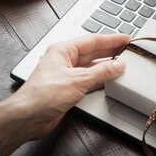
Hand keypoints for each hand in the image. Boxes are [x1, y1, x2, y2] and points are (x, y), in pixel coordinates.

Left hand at [0, 33, 130, 155]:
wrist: (28, 117)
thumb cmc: (43, 95)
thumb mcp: (79, 80)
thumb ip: (102, 72)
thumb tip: (118, 65)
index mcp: (63, 50)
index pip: (92, 40)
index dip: (111, 39)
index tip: (126, 39)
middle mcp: (63, 60)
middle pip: (92, 52)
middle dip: (110, 51)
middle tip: (127, 49)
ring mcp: (65, 75)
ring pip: (90, 66)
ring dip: (106, 66)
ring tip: (122, 64)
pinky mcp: (67, 89)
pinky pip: (88, 80)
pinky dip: (100, 79)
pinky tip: (110, 80)